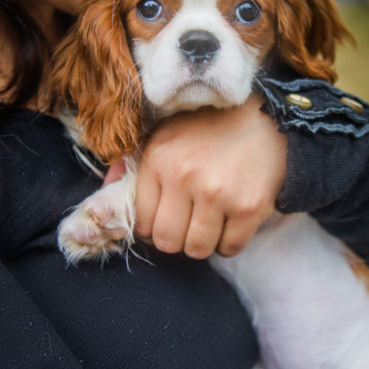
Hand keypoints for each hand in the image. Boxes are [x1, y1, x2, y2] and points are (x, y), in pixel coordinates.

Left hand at [134, 93, 286, 258]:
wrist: (267, 120)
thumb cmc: (209, 130)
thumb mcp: (165, 136)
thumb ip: (132, 168)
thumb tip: (100, 207)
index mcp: (160, 159)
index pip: (142, 221)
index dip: (153, 227)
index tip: (167, 220)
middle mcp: (185, 177)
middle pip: (167, 241)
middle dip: (176, 240)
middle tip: (188, 226)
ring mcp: (217, 194)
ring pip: (197, 249)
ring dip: (202, 243)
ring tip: (209, 223)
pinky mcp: (248, 207)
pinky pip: (229, 248)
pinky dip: (228, 243)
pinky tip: (230, 223)